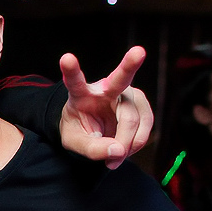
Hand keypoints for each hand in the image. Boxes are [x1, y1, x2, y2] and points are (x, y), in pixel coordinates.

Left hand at [58, 46, 151, 168]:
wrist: (93, 129)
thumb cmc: (79, 130)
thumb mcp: (74, 143)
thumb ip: (91, 149)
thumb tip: (118, 151)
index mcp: (81, 94)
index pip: (75, 82)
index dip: (71, 71)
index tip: (66, 58)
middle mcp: (105, 88)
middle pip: (120, 79)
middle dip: (130, 64)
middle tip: (139, 52)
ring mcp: (126, 93)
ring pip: (134, 118)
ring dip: (127, 142)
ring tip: (114, 158)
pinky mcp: (140, 103)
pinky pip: (145, 126)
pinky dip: (136, 143)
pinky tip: (125, 151)